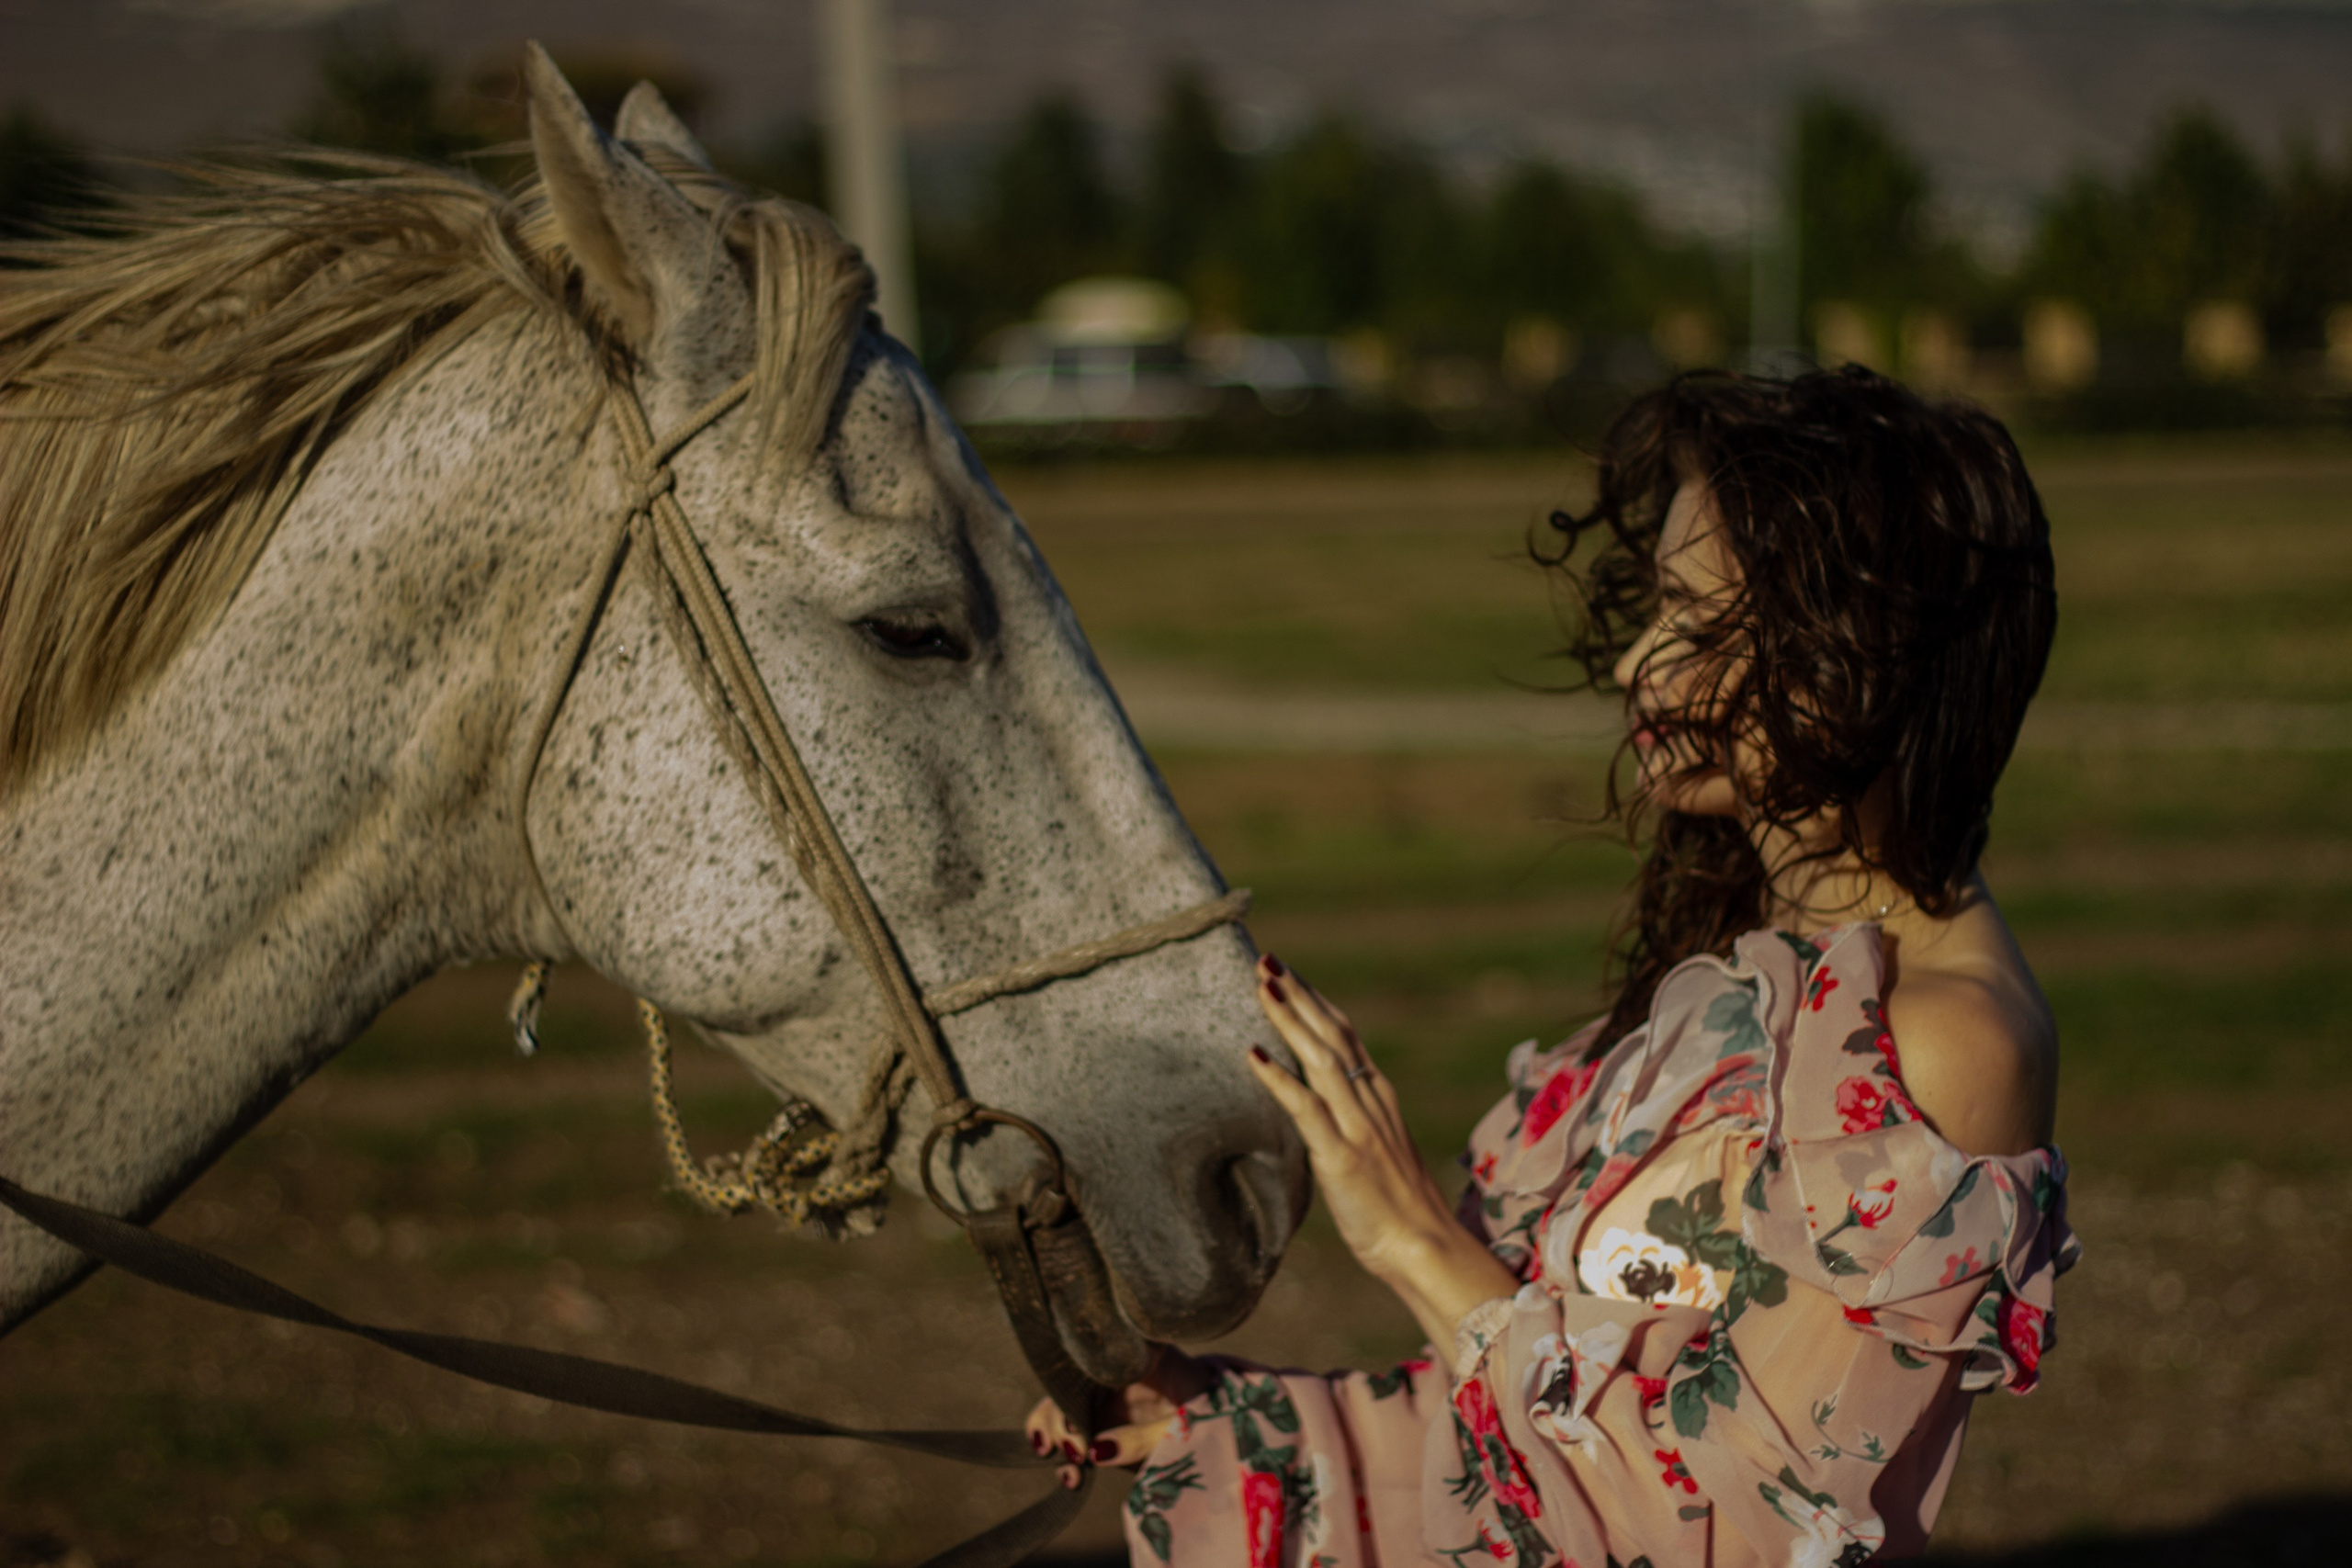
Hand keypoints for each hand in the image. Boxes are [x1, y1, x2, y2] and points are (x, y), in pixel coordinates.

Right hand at [1024, 1344, 1209, 1489]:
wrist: (1230, 1424)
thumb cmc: (1215, 1416)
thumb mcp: (1184, 1429)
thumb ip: (1142, 1439)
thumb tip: (1096, 1452)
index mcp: (1142, 1352)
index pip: (1093, 1356)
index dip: (1073, 1387)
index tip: (1073, 1426)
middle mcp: (1117, 1365)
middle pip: (1070, 1379)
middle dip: (1059, 1416)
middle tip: (1073, 1451)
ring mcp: (1108, 1389)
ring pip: (1063, 1400)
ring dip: (1056, 1434)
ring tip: (1071, 1471)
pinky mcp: (1103, 1413)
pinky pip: (1072, 1423)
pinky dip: (1065, 1446)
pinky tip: (1070, 1475)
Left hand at [1245, 955, 1518, 1348]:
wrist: (1426, 1247)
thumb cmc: (1398, 1209)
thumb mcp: (1376, 1151)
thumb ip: (1354, 1123)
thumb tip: (1320, 1108)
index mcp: (1378, 1097)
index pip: (1345, 1035)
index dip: (1315, 1000)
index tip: (1288, 973)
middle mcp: (1370, 1102)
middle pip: (1333, 1033)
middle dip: (1298, 994)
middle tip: (1266, 959)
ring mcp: (1358, 1127)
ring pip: (1321, 1059)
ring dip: (1289, 1019)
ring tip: (1261, 985)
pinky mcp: (1342, 1157)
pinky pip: (1307, 1110)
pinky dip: (1279, 1079)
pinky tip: (1253, 1055)